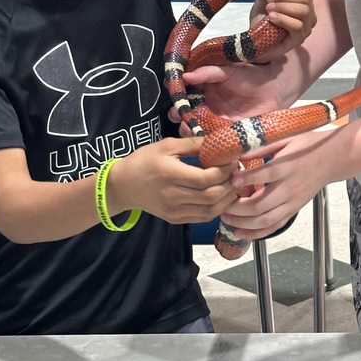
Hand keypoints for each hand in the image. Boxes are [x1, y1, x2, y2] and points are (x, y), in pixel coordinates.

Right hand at [108, 136, 238, 224]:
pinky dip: (217, 209)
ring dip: (227, 199)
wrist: (122, 186)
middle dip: (230, 185)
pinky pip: (202, 217)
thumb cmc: (144, 160)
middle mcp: (172, 195)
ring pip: (209, 211)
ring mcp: (174, 211)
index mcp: (169, 174)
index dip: (224, 171)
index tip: (233, 161)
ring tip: (234, 185)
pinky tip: (223, 197)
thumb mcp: (166, 145)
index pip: (204, 179)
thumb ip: (192, 144)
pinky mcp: (174, 219)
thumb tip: (217, 141)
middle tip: (238, 173)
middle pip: (210, 196)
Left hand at [220, 127, 340, 239]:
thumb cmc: (308, 145)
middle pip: (261, 205)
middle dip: (237, 208)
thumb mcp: (286, 138)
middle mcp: (289, 187)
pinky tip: (242, 233)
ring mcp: (292, 202)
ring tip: (227, 219)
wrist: (332, 159)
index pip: (265, 174)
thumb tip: (238, 152)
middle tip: (222, 205)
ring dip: (243, 223)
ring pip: (266, 220)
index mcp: (287, 166)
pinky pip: (275, 226)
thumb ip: (262, 147)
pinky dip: (257, 233)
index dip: (245, 179)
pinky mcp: (294, 210)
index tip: (230, 179)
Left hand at [248, 0, 315, 62]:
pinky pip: (298, 26)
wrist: (252, 39)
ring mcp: (306, 28)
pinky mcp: (299, 40)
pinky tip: (271, 18)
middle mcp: (309, 14)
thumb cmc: (261, 18)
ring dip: (283, 7)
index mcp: (303, 0)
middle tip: (269, 1)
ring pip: (304, 11)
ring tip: (269, 10)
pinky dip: (282, 19)